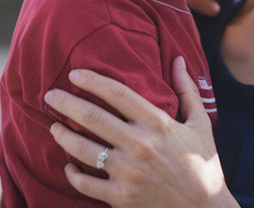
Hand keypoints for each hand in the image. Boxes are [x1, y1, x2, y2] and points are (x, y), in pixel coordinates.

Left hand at [45, 57, 238, 207]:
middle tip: (50, 95)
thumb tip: (178, 59)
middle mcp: (140, 145)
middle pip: (92, 117)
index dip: (93, 81)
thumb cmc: (203, 164)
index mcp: (158, 123)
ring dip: (62, 135)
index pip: (118, 93)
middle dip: (66, 103)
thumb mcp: (201, 124)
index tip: (75, 74)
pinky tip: (68, 165)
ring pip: (82, 149)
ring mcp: (128, 172)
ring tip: (54, 127)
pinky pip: (85, 183)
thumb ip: (187, 90)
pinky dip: (72, 173)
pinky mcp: (121, 197)